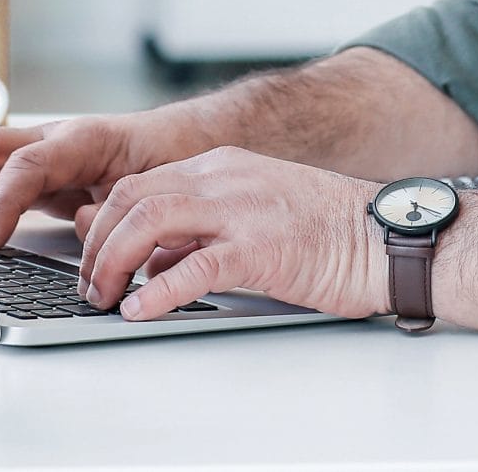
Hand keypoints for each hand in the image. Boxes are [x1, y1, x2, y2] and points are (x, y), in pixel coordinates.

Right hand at [0, 111, 201, 247]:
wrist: (186, 142)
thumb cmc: (171, 155)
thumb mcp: (152, 185)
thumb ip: (115, 207)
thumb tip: (82, 225)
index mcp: (80, 139)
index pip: (25, 163)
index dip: (2, 200)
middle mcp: (54, 143)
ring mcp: (44, 159)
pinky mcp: (44, 180)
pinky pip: (1, 185)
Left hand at [76, 146, 388, 322]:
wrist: (389, 237)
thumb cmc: (326, 233)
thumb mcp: (250, 217)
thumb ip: (197, 232)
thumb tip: (147, 259)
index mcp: (220, 166)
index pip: (137, 185)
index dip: (101, 224)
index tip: (88, 257)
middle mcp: (224, 178)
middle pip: (130, 199)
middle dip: (96, 245)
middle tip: (89, 285)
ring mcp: (242, 209)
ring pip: (149, 222)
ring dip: (113, 263)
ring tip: (103, 298)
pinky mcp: (262, 247)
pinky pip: (194, 267)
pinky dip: (156, 291)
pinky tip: (141, 311)